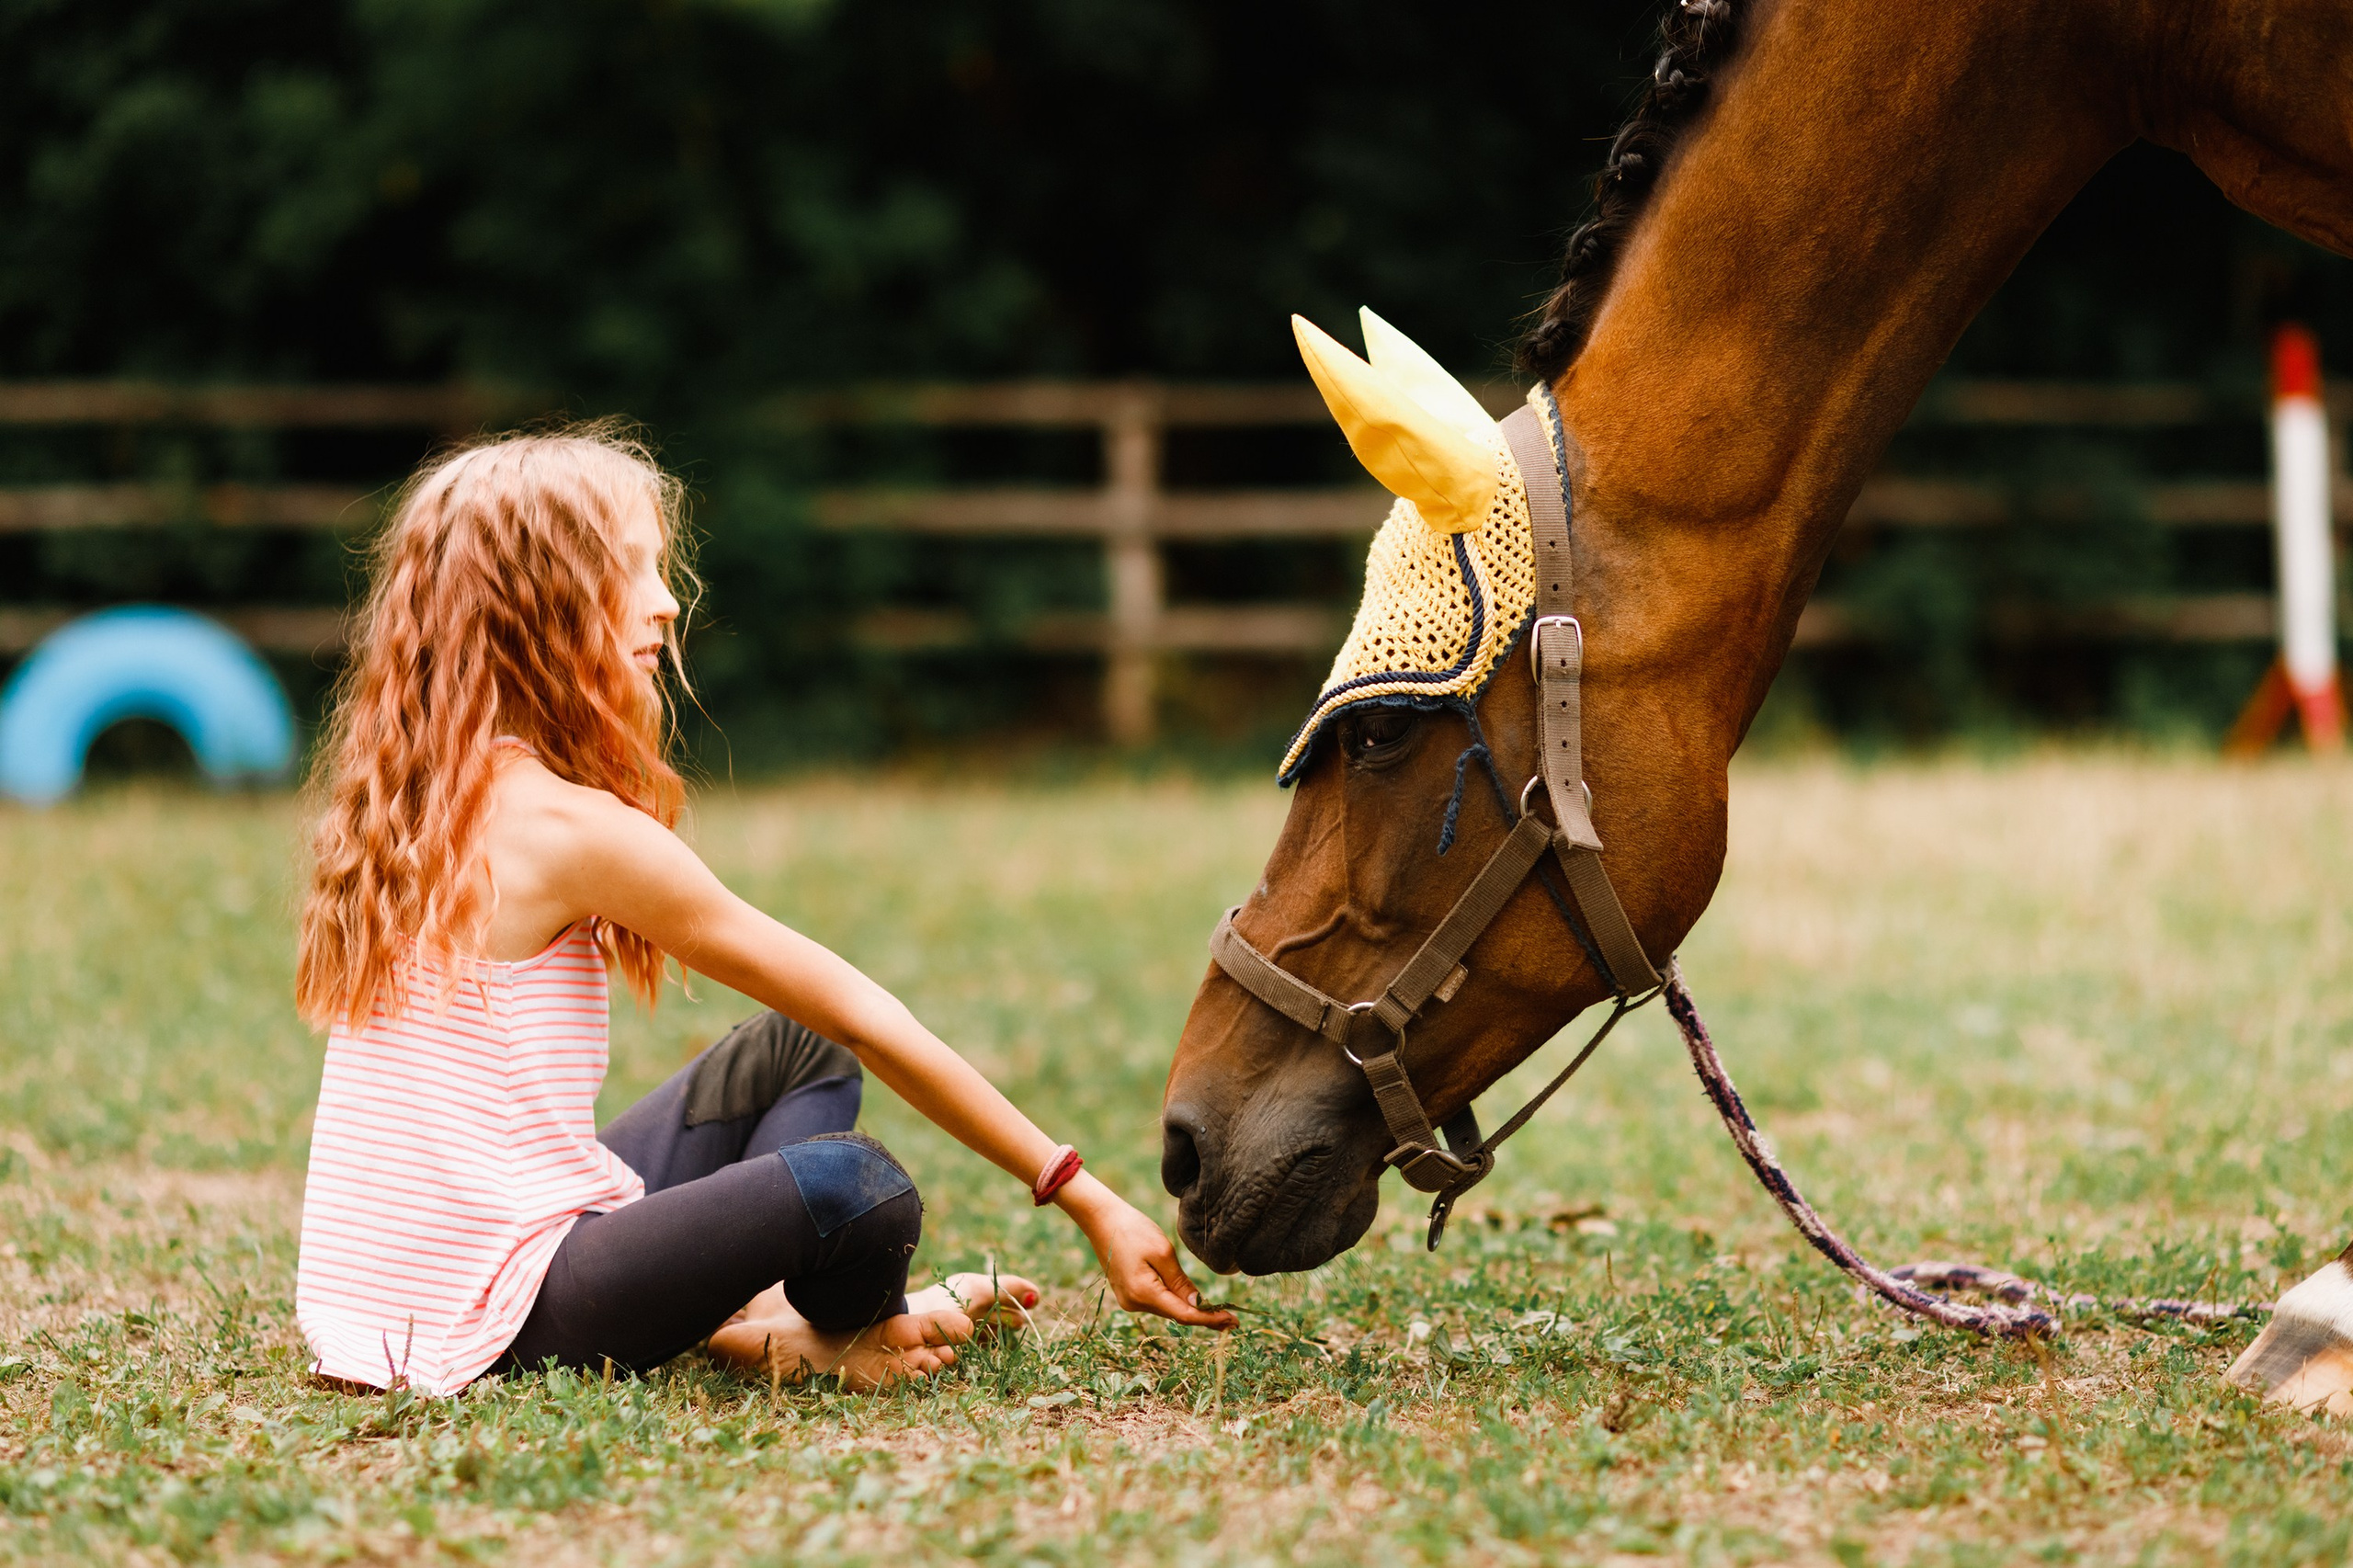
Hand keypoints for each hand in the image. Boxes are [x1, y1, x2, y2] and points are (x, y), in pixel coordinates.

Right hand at [1061, 1176, 1235, 1329]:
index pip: (1184, 1315)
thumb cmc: (1133, 1229)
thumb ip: (1181, 1282)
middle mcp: (1134, 1303)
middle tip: (1232, 1318)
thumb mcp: (1163, 1252)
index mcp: (1143, 1294)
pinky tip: (1191, 1297)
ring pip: (1167, 1308)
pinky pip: (1157, 1301)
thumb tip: (1198, 1305)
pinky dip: (1175, 1300)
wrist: (1101, 1219)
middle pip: (1176, 1314)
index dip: (1210, 1320)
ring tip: (1217, 1308)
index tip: (1234, 1322)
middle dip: (1204, 1316)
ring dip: (1190, 1308)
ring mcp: (1129, 1300)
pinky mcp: (1128, 1293)